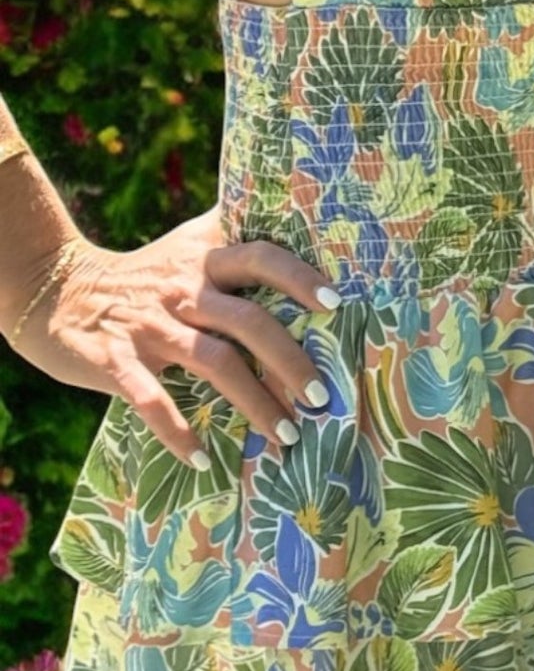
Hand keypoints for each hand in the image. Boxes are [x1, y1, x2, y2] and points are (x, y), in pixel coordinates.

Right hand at [11, 210, 337, 471]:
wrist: (61, 291)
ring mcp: (151, 327)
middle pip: (248, 321)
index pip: (262, 258)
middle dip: (290, 361)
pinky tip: (203, 458)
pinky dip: (178, 432)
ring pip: (214, 363)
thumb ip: (238, 234)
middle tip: (322, 396)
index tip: (335, 305)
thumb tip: (303, 211)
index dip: (299, 278)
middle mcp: (184, 290)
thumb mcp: (191, 242)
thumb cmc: (148, 270)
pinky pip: (152, 401)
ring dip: (254, 402)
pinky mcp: (116, 362)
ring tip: (287, 435)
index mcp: (206, 259)